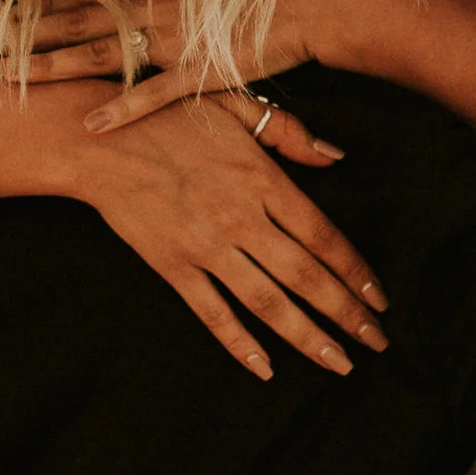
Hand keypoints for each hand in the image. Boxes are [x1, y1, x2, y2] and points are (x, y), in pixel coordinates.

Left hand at [0, 0, 360, 134]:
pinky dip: (121, 107)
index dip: (31, 8)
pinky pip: (153, 92)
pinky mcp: (200, 69)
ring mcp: (172, 38)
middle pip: (71, 22)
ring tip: (10, 80)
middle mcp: (149, 5)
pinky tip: (89, 121)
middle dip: (19, 36)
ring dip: (51, 66)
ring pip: (99, 54)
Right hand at [61, 85, 387, 382]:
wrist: (96, 139)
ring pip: (268, 304)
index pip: (323, 235)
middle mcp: (240, 219)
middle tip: (377, 342)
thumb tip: (335, 157)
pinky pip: (213, 314)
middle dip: (346, 314)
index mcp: (261, 179)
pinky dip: (240, 345)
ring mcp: (205, 248)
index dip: (356, 271)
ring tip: (340, 363)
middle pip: (306, 277)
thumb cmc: (168, 115)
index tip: (379, 298)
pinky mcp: (173, 267)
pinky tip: (266, 369)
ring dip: (308, 338)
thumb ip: (289, 133)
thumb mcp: (234, 105)